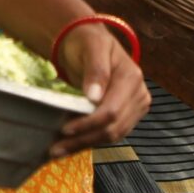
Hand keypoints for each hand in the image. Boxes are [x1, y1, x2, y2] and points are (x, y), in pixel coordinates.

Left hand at [47, 25, 148, 156]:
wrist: (91, 42)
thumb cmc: (88, 41)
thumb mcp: (91, 46)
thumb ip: (95, 70)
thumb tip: (95, 97)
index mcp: (131, 78)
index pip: (111, 111)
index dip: (89, 123)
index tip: (64, 130)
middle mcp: (138, 95)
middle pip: (113, 128)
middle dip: (84, 140)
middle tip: (54, 148)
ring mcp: (135, 107)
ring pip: (112, 136)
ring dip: (85, 145)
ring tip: (58, 151)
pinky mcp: (128, 116)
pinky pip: (111, 134)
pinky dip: (90, 141)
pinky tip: (71, 145)